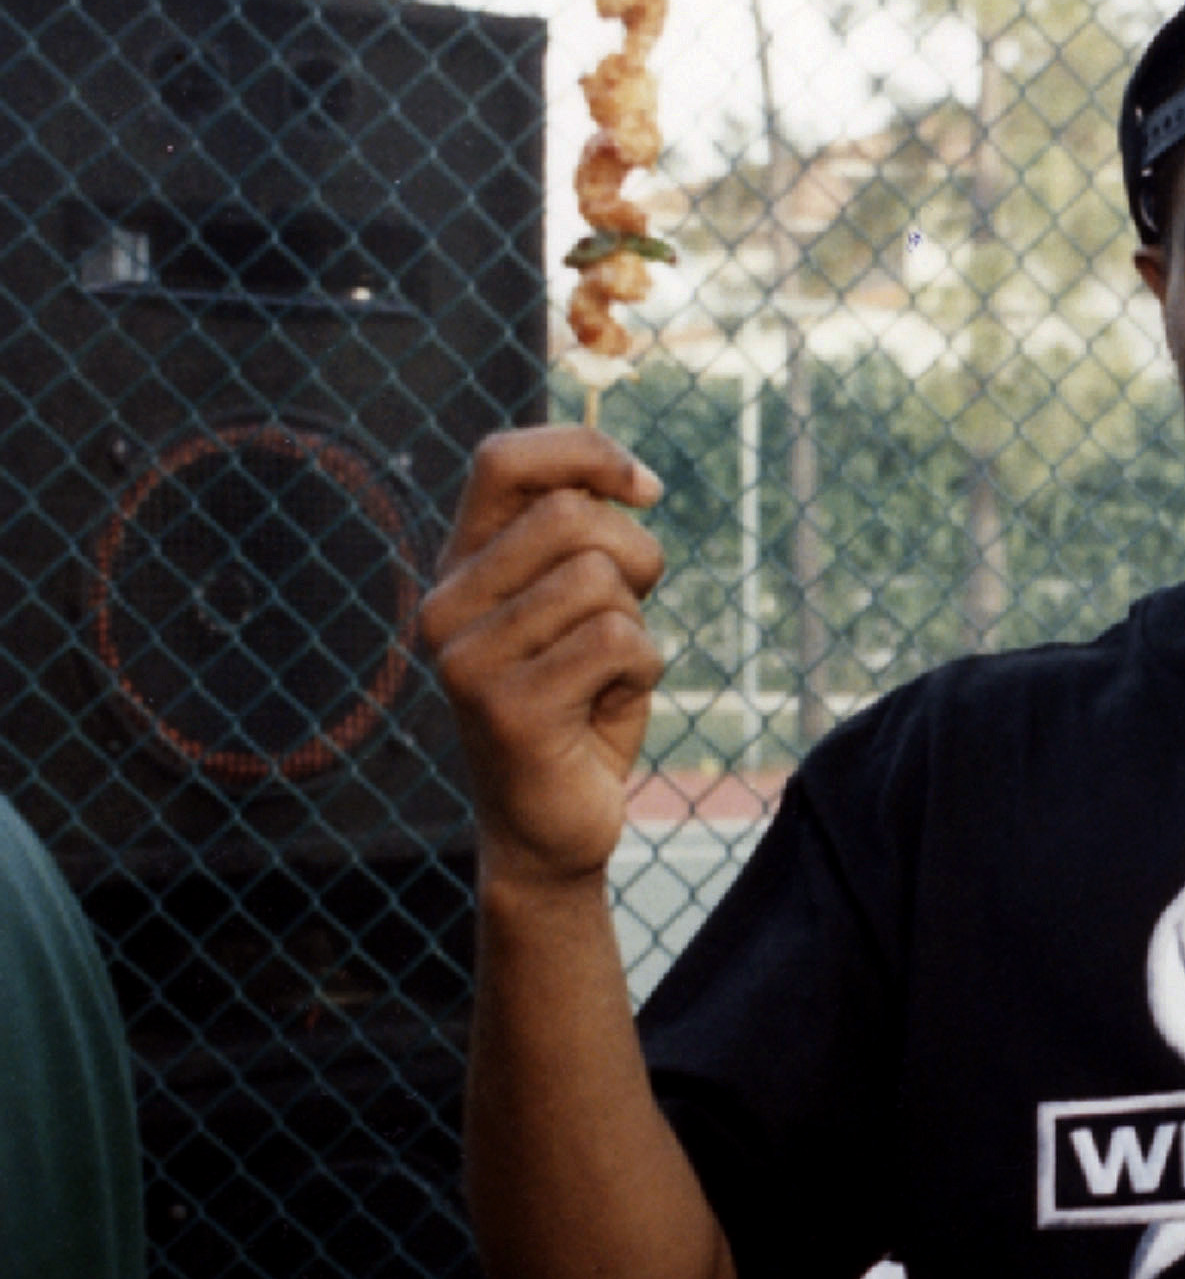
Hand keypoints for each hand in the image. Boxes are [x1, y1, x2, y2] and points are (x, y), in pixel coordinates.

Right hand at [416, 427, 668, 890]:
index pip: (502, 458)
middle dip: (636, 556)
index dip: (588, 453)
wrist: (550, 825)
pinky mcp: (505, 707)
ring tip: (604, 674)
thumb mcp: (579, 604)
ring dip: (636, 626)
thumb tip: (629, 481)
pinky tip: (606, 708)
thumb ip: (582, 538)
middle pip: (571, 516)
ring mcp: (466, 657)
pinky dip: (642, 670)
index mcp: (459, 564)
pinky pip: (616, 641)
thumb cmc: (579, 702)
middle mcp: (444, 603)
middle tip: (630, 613)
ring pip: (600, 582)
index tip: (646, 490)